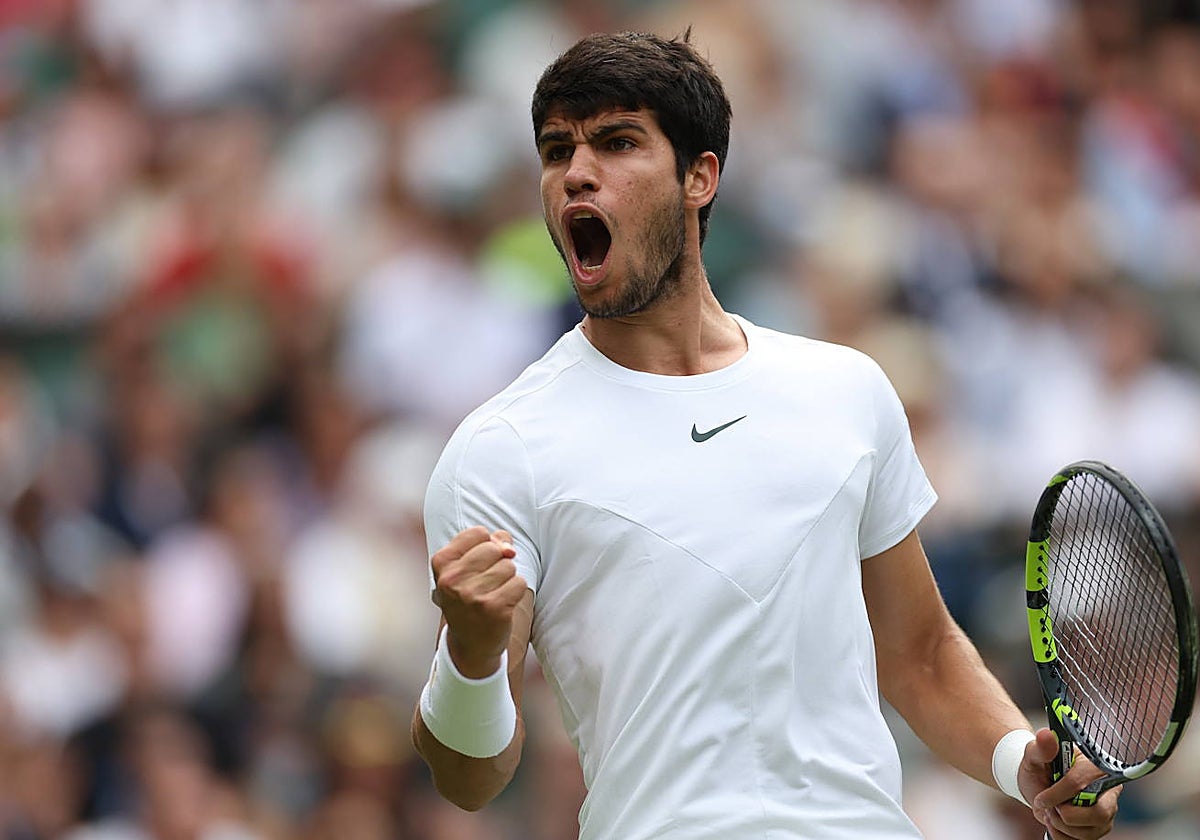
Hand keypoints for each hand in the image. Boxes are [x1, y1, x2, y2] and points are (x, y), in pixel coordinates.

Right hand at [431, 526, 526, 678]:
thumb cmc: (470, 599)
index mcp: (441, 563)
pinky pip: (519, 583)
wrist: (470, 644)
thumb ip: (488, 545)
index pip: (478, 533)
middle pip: (494, 549)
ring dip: (507, 579)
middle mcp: (452, 579)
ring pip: (508, 566)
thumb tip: (509, 547)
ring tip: (493, 594)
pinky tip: (502, 604)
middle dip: (498, 563)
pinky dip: (515, 592)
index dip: (487, 545)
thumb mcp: (465, 569)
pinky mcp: (493, 608)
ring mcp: (471, 595)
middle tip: (487, 584)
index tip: (478, 565)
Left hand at [1018, 728, 1120, 838]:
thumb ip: (1040, 747)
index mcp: (1095, 766)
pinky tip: (1055, 823)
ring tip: (1049, 813)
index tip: (1041, 799)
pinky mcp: (1099, 827)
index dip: (1058, 794)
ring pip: (1091, 831)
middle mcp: (1108, 790)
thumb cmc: (1039, 767)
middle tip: (1049, 809)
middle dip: (1067, 815)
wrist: (1037, 784)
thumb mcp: (1034, 755)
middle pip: (1101, 813)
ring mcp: (1106, 811)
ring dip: (1062, 826)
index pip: (1082, 783)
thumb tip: (1046, 734)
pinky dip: (1063, 836)